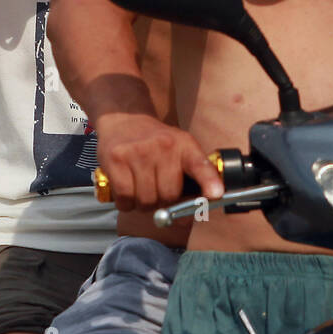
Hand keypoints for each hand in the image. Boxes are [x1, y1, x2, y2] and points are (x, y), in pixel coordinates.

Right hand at [95, 112, 222, 211]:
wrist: (125, 119)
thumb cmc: (156, 143)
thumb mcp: (180, 149)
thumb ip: (193, 177)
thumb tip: (192, 214)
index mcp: (184, 145)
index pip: (199, 164)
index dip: (208, 181)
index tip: (216, 194)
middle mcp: (163, 146)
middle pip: (169, 196)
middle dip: (164, 203)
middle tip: (158, 191)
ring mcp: (138, 152)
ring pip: (146, 201)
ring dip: (144, 204)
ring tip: (142, 188)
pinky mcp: (117, 160)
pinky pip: (125, 200)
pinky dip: (127, 203)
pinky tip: (128, 191)